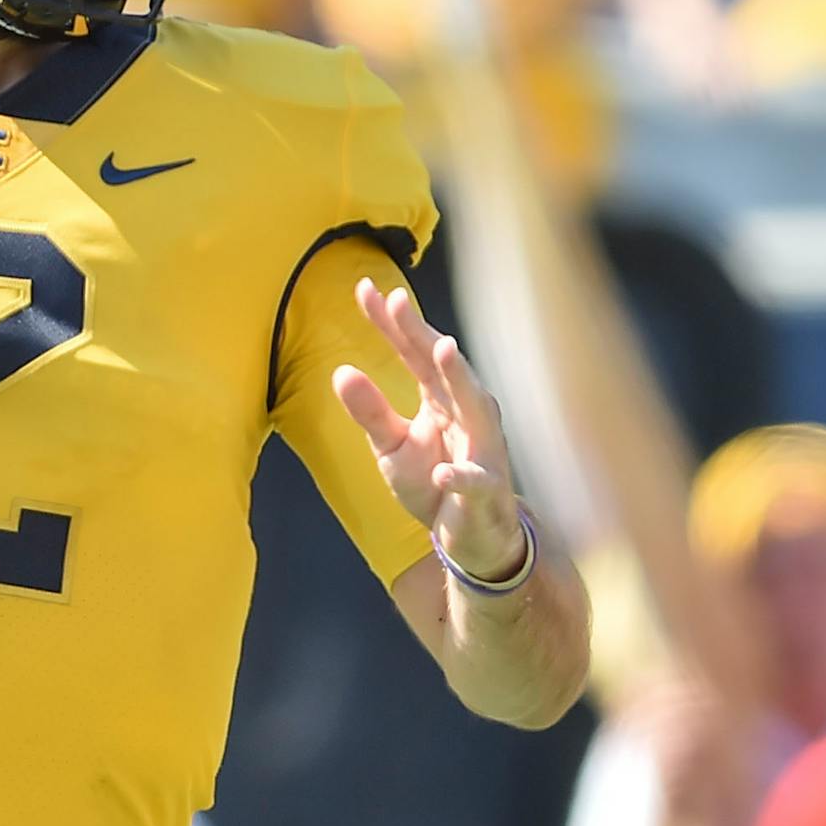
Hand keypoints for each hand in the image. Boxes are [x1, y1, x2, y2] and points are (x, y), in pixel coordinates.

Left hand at [334, 279, 525, 581]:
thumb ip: (370, 412)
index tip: (365, 288)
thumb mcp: (391, 446)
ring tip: (442, 350)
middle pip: (441, 367)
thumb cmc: (434, 479)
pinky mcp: (485, 491)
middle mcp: (466, 412)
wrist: (472, 537)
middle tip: (397, 301)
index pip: (412, 352)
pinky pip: (474, 482)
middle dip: (421, 333)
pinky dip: (462, 476)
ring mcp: (480, 449)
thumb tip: (340, 370)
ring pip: (475, 409)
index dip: (391, 321)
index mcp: (441, 397)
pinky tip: (446, 471)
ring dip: (459, 380)